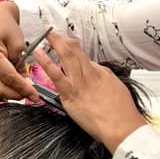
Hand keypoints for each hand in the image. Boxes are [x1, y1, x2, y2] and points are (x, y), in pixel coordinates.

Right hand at [0, 1, 30, 99]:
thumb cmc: (6, 26)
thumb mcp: (19, 44)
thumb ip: (21, 66)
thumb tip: (24, 86)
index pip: (8, 77)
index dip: (23, 89)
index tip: (35, 96)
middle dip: (16, 94)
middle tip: (30, 93)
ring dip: (6, 94)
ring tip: (19, 87)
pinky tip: (7, 85)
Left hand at [33, 30, 147, 152]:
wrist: (121, 126)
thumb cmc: (121, 113)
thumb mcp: (116, 88)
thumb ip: (103, 79)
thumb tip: (95, 72)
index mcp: (100, 72)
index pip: (84, 57)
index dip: (73, 48)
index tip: (66, 44)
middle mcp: (89, 74)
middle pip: (75, 50)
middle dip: (62, 39)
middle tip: (53, 32)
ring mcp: (79, 83)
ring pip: (66, 56)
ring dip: (55, 43)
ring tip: (45, 35)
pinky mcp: (70, 95)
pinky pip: (56, 75)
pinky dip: (46, 63)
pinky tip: (38, 55)